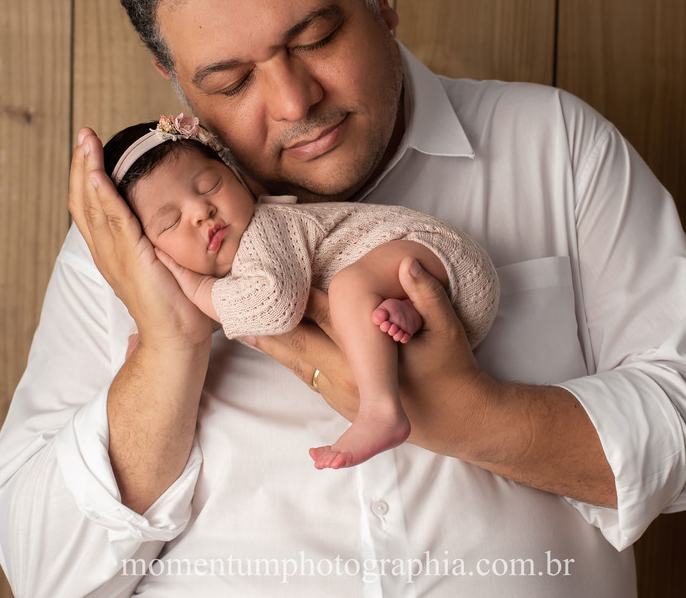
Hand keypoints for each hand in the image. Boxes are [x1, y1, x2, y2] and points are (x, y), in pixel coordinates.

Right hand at [68, 128, 210, 349]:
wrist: (176, 339)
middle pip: (83, 200)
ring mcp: (115, 255)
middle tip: (84, 134)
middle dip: (83, 164)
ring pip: (93, 205)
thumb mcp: (162, 262)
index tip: (90, 148)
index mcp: (111, 251)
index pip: (91, 206)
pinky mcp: (131, 259)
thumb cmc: (175, 304)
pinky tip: (99, 174)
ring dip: (89, 169)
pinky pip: (114, 221)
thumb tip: (165, 219)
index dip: (88, 175)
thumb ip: (156, 241)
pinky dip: (103, 195)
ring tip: (86, 142)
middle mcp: (106, 251)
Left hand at [246, 257, 494, 454]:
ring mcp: (341, 393)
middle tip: (228, 307)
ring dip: (269, 343)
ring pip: (295, 362)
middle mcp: (347, 378)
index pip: (325, 318)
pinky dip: (286, 355)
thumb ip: (428, 296)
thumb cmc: (453, 372)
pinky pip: (305, 373)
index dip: (295, 298)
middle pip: (296, 345)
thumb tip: (409, 263)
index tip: (266, 280)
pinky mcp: (342, 400)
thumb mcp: (448, 331)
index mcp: (369, 359)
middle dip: (264, 327)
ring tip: (238, 322)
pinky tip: (269, 344)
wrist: (457, 422)